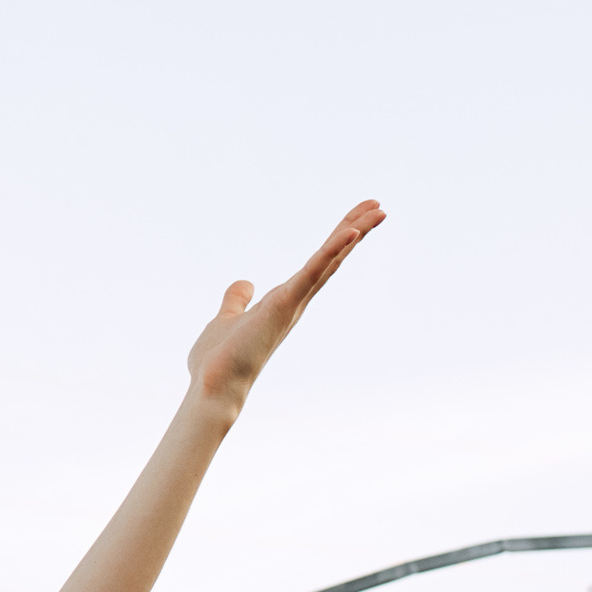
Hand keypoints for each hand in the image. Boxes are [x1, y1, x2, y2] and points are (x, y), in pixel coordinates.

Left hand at [185, 199, 383, 420]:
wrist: (213, 386)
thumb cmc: (219, 360)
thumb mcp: (228, 318)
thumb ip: (237, 300)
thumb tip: (245, 283)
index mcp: (285, 302)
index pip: (317, 265)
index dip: (336, 242)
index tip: (355, 220)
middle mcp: (296, 302)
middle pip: (331, 258)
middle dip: (354, 230)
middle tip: (377, 205)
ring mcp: (292, 303)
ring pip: (329, 261)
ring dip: (353, 233)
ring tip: (378, 210)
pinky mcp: (283, 303)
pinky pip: (312, 272)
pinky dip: (331, 251)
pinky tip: (350, 232)